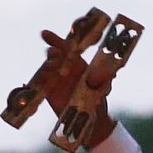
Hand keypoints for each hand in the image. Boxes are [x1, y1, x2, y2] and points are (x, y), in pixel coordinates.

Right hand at [39, 29, 115, 149]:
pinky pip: (41, 84)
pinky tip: (42, 79)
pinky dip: (40, 80)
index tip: (45, 34)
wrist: (91, 118)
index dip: (55, 40)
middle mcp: (64, 68)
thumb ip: (104, 78)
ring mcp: (55, 79)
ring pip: (46, 68)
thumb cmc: (97, 98)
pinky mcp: (48, 92)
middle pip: (53, 55)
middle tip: (53, 53)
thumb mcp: (103, 87)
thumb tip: (112, 72)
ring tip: (52, 68)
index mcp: (76, 62)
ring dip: (47, 66)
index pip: (65, 47)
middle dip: (52, 51)